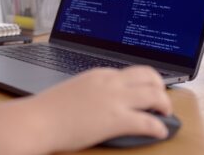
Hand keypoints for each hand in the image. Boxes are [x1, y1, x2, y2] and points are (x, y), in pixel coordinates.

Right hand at [0, 66, 171, 154]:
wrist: (38, 119)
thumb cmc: (49, 107)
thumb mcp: (74, 89)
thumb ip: (92, 90)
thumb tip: (101, 99)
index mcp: (99, 74)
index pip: (132, 71)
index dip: (144, 81)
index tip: (147, 91)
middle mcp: (110, 81)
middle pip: (149, 76)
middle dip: (160, 88)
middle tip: (160, 102)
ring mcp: (114, 98)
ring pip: (155, 94)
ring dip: (165, 105)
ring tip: (163, 115)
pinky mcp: (116, 119)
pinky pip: (149, 121)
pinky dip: (159, 127)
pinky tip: (159, 131)